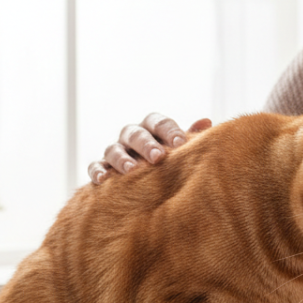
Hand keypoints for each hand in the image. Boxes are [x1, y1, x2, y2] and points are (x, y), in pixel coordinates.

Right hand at [87, 113, 211, 184]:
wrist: (144, 179)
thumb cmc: (167, 159)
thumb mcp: (178, 149)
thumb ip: (190, 137)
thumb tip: (207, 122)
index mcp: (151, 128)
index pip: (158, 122)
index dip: (169, 131)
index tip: (181, 144)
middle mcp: (131, 136)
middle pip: (135, 134)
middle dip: (146, 144)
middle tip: (158, 157)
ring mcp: (115, 151)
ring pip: (113, 149)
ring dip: (122, 158)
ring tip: (131, 170)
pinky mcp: (101, 167)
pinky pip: (95, 166)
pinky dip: (97, 171)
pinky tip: (103, 179)